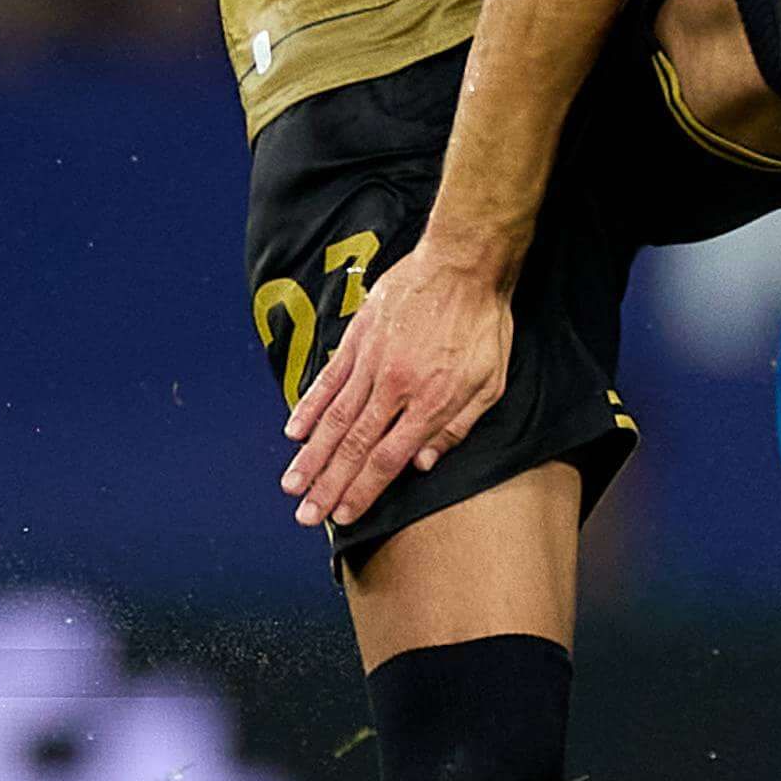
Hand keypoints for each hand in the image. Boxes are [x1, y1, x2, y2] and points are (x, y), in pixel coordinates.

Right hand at [279, 242, 515, 528]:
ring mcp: (371, 362)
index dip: (362, 491)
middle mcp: (394, 388)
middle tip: (304, 514)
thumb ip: (456, 426)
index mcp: (429, 403)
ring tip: (291, 484)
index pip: (387, 460)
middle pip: (354, 446)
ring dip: (311, 455)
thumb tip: (423, 463)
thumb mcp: (489, 383)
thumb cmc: (483, 325)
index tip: (342, 516)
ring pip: (335, 418)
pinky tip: (294, 432)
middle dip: (327, 485)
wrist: (463, 263)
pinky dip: (309, 407)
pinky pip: (329, 379)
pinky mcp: (358, 338)